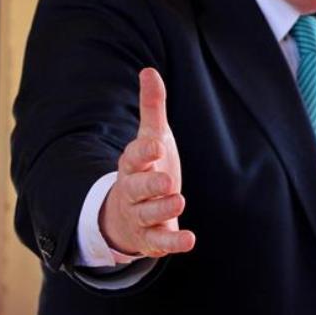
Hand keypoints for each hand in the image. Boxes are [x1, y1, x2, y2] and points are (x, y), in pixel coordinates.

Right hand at [99, 67, 195, 257]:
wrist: (125, 215)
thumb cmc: (145, 168)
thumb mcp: (151, 138)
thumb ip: (151, 108)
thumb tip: (149, 71)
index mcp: (132, 165)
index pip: (134, 157)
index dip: (144, 152)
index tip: (156, 146)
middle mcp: (132, 191)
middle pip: (136, 188)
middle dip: (150, 185)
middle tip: (167, 180)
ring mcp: (140, 216)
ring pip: (148, 215)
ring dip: (163, 210)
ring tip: (179, 200)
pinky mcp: (150, 239)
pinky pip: (160, 242)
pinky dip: (173, 243)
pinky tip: (190, 240)